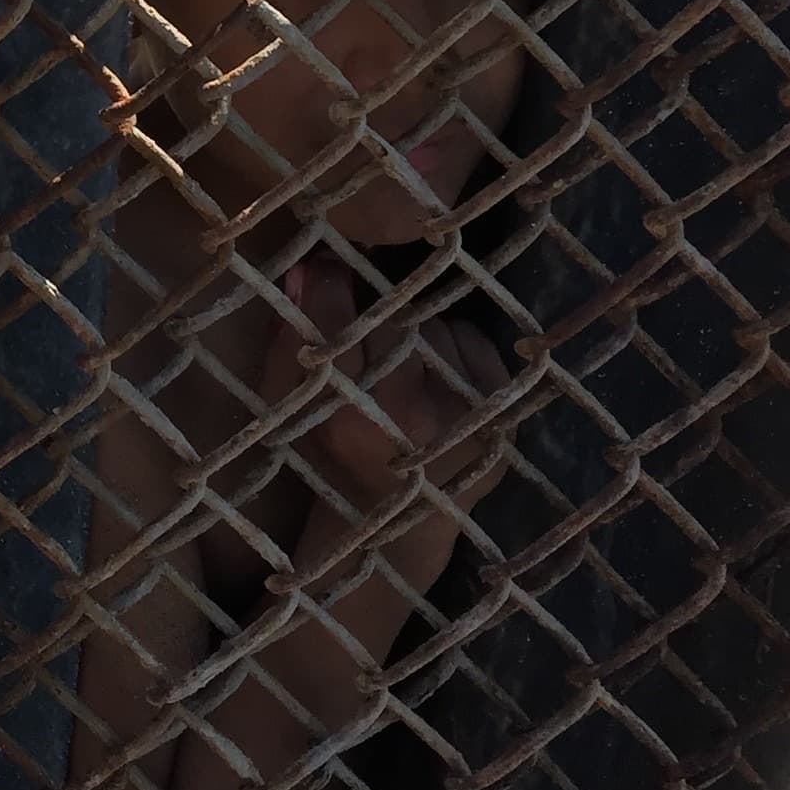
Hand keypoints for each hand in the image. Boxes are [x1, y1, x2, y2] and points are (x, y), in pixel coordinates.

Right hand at [268, 249, 513, 518]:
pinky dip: (449, 345)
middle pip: (387, 320)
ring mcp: (465, 418)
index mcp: (348, 425)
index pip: (337, 325)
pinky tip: (435, 377)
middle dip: (369, 312)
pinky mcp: (503, 414)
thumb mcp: (291, 414)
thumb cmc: (335, 461)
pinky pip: (468, 337)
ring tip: (400, 365)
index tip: (324, 266)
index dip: (327, 284)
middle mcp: (411, 421)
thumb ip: (287, 345)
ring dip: (410, 333)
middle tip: (363, 326)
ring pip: (430, 327)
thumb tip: (306, 268)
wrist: (406, 524)